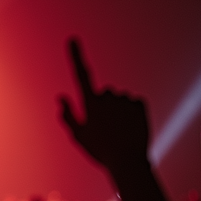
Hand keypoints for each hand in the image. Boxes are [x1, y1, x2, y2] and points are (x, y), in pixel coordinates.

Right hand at [59, 39, 149, 175]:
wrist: (128, 162)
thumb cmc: (99, 151)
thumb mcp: (77, 135)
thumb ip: (67, 114)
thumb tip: (61, 96)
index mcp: (90, 102)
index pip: (81, 74)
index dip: (76, 55)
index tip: (72, 39)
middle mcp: (107, 96)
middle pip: (103, 93)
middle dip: (103, 105)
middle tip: (104, 128)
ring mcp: (124, 99)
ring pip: (118, 100)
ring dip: (118, 111)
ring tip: (119, 131)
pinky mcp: (139, 103)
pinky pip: (133, 104)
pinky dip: (131, 113)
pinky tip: (130, 128)